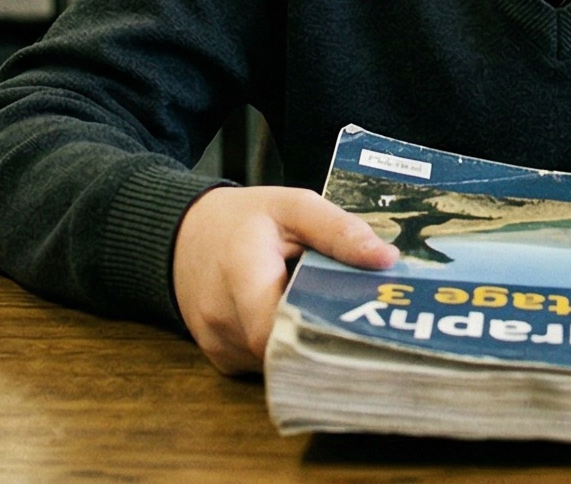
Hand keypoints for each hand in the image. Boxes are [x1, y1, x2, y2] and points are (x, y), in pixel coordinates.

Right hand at [170, 186, 397, 374]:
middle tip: (356, 320)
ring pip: (278, 361)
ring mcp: (218, 344)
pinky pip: (263, 364)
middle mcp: (223, 317)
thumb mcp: (292, 207)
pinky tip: (289, 320)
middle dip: (323, 337)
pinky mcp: (220, 359)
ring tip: (318, 312)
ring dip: (302, 342)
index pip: (281, 329)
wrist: (183, 236)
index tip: (359, 322)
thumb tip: (386, 260)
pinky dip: (283, 347)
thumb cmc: (243, 219)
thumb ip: (338, 231)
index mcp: (241, 273)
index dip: (323, 332)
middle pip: (287, 349)